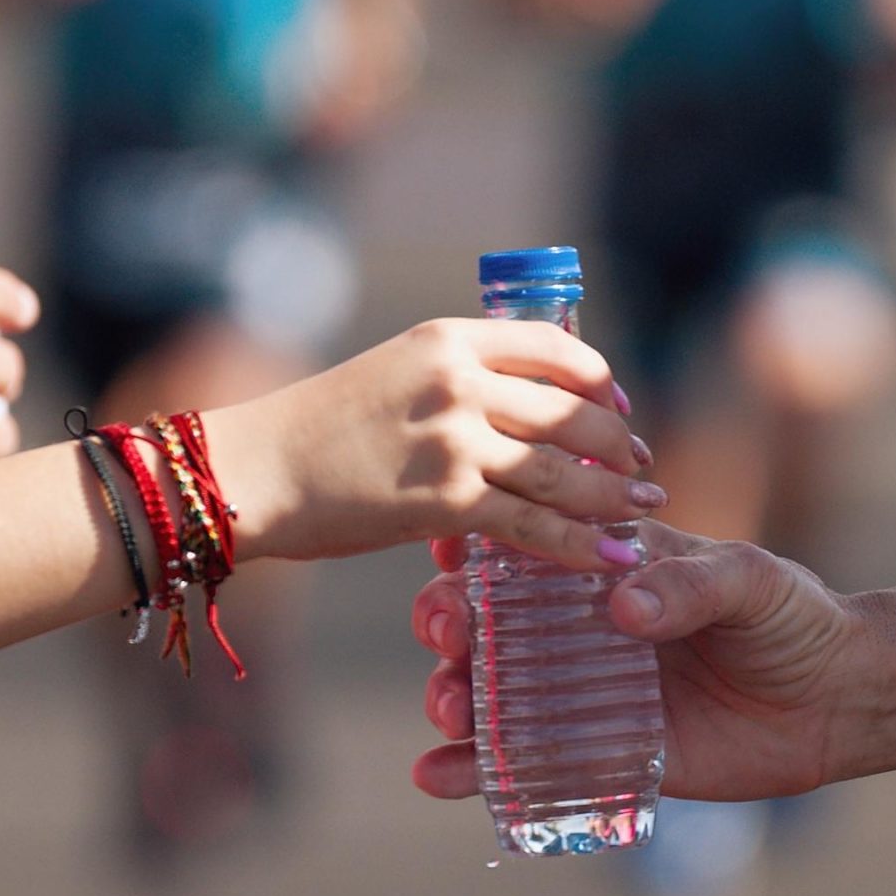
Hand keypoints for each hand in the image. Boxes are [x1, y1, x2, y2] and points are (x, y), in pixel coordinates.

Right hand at [213, 319, 662, 569]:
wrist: (251, 470)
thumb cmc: (317, 430)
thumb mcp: (393, 374)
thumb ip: (454, 380)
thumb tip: (517, 407)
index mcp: (449, 339)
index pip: (555, 348)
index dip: (600, 381)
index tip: (619, 406)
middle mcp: (460, 381)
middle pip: (572, 410)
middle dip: (618, 443)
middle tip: (641, 467)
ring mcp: (456, 440)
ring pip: (563, 470)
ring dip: (614, 495)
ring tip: (644, 510)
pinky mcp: (446, 501)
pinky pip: (534, 525)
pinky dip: (582, 544)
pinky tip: (611, 556)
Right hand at [410, 522, 867, 803]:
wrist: (842, 698)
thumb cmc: (796, 618)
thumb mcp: (751, 581)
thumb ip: (692, 585)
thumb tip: (625, 606)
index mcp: (611, 567)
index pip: (526, 549)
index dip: (475, 550)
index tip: (448, 556)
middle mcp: (583, 626)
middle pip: (489, 621)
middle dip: (449, 624)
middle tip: (447, 636)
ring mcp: (586, 691)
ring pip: (493, 691)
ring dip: (453, 695)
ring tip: (450, 708)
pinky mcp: (600, 753)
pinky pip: (525, 763)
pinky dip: (474, 771)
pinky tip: (437, 775)